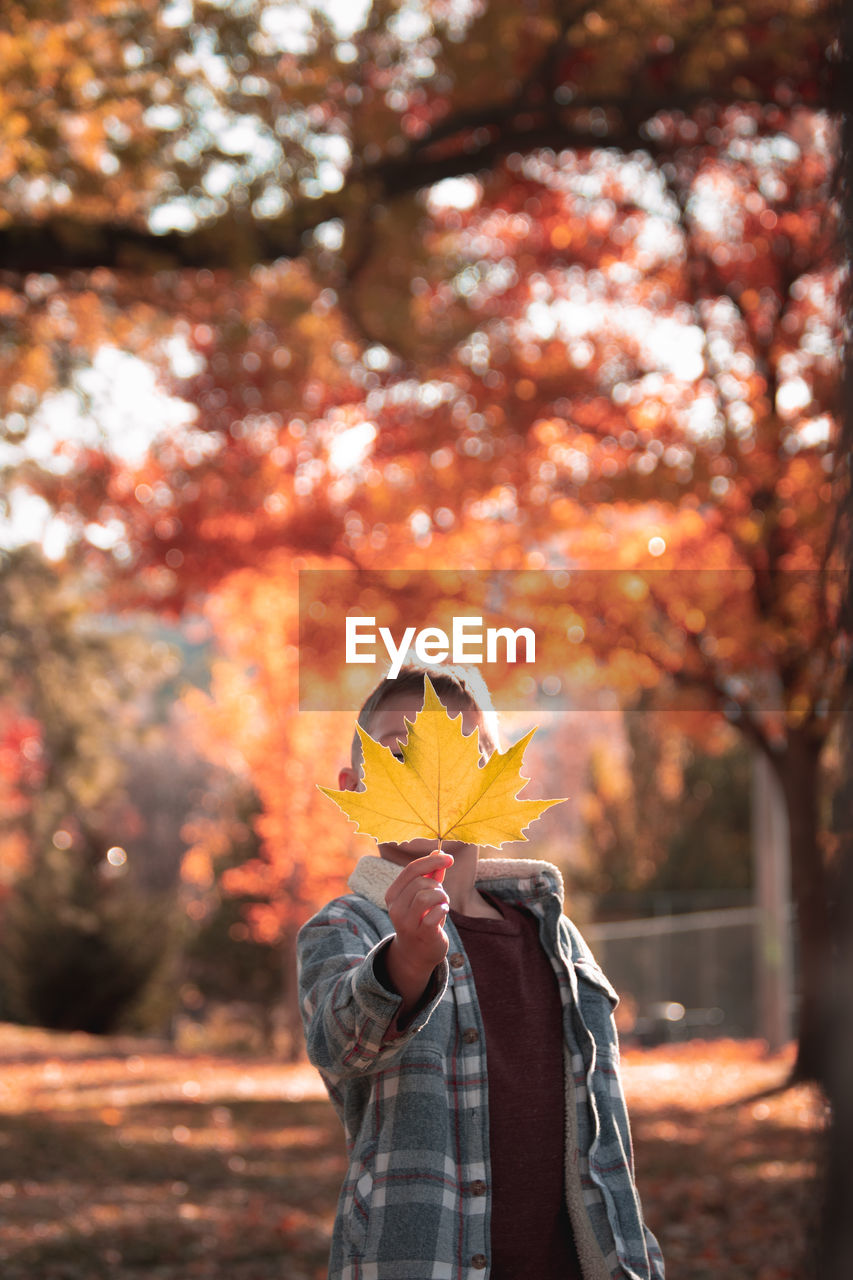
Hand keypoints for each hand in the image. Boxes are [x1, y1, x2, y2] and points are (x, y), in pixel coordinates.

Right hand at [383, 851, 453, 1013]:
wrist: (417, 954)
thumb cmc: (422, 919)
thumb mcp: (424, 895)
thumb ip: (431, 874)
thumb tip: (438, 851)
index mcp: (393, 894)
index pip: (411, 869)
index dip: (432, 860)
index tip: (449, 858)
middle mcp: (395, 908)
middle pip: (420, 882)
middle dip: (437, 885)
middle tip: (441, 896)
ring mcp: (406, 923)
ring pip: (426, 895)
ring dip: (441, 896)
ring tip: (442, 904)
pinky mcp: (421, 934)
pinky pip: (434, 914)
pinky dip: (443, 909)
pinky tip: (442, 913)